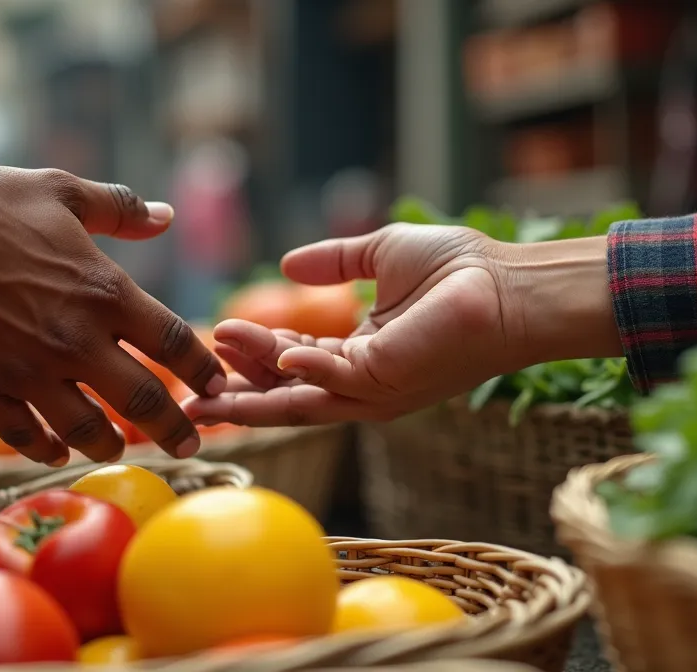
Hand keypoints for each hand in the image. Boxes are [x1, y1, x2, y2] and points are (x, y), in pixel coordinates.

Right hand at [0, 167, 225, 464]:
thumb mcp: (60, 190)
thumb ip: (118, 208)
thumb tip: (165, 216)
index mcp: (105, 292)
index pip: (174, 342)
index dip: (203, 369)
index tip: (218, 385)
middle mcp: (77, 341)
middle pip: (144, 400)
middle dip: (175, 428)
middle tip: (192, 445)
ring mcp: (31, 371)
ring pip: (87, 430)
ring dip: (110, 444)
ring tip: (120, 448)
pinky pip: (25, 435)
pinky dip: (46, 448)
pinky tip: (56, 451)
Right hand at [180, 224, 620, 425]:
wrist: (507, 283)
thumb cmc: (460, 269)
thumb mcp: (382, 254)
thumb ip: (335, 261)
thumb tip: (288, 264)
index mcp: (362, 354)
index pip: (295, 364)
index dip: (254, 355)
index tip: (215, 336)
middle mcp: (364, 382)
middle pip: (286, 396)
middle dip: (237, 396)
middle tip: (189, 394)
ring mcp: (375, 388)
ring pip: (299, 398)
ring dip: (253, 386)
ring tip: (207, 379)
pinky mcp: (387, 381)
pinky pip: (332, 380)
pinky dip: (301, 370)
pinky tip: (276, 355)